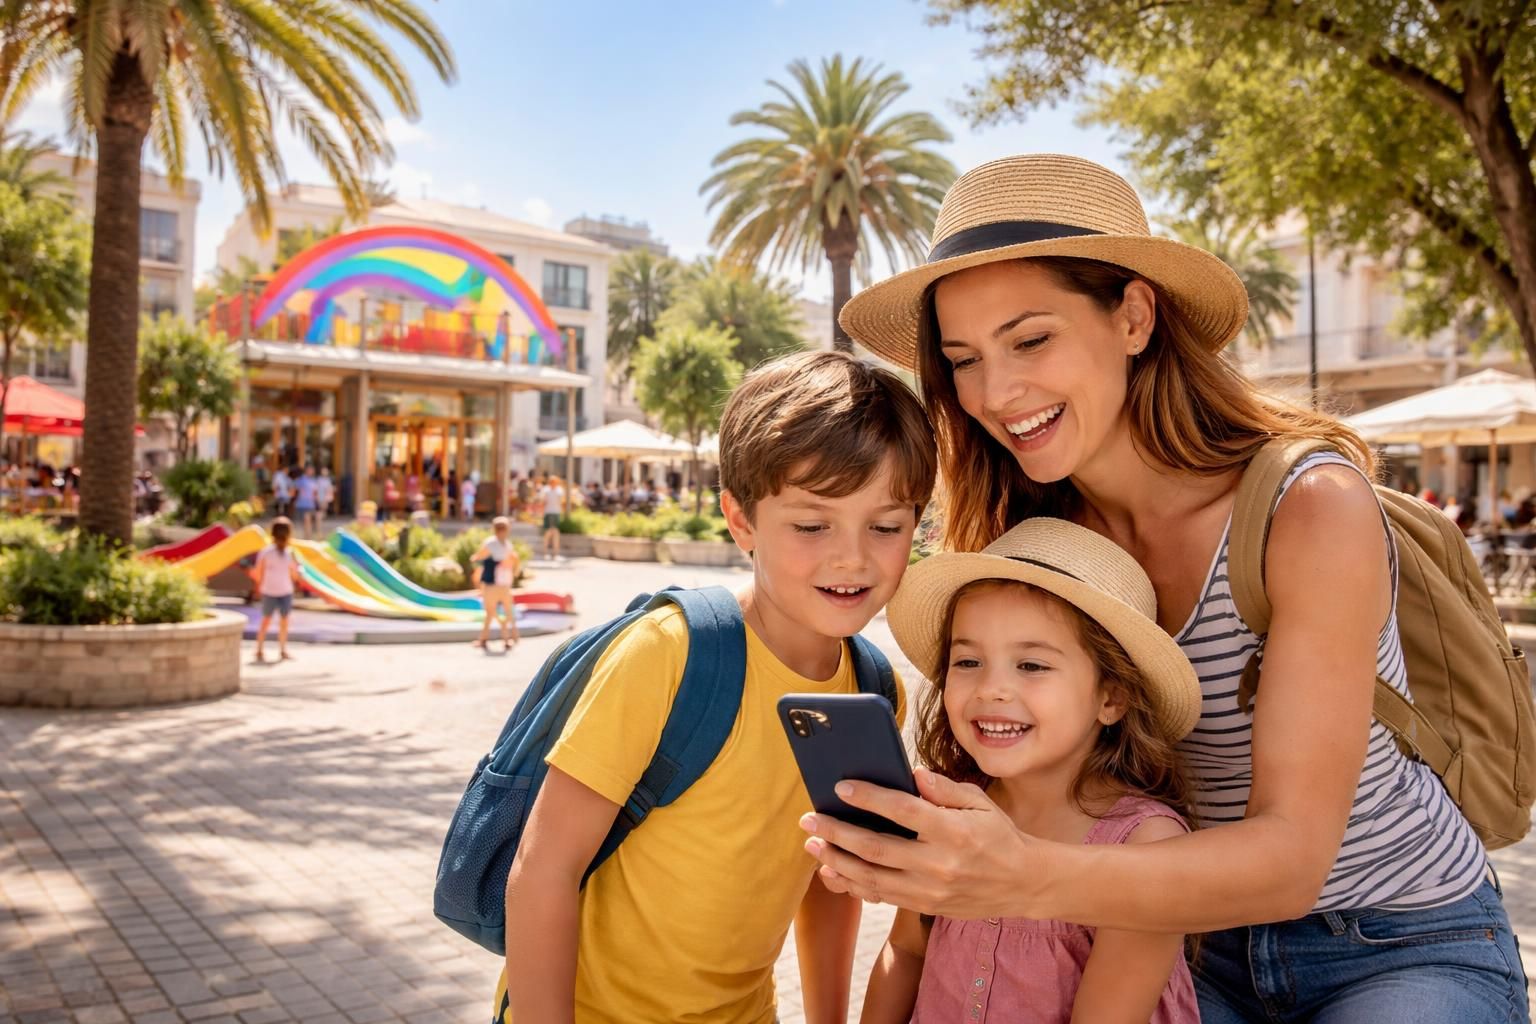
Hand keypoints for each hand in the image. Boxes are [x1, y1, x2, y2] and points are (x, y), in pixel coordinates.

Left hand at [800, 769, 1042, 919]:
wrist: (1024, 884)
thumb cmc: (999, 835)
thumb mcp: (979, 803)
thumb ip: (944, 789)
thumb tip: (912, 775)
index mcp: (953, 831)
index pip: (902, 811)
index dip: (869, 798)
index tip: (841, 786)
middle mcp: (938, 863)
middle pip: (875, 848)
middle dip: (837, 832)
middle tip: (809, 819)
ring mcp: (930, 890)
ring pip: (871, 878)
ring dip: (836, 862)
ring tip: (813, 846)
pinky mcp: (926, 905)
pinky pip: (882, 897)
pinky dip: (854, 886)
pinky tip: (834, 872)